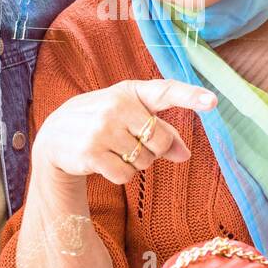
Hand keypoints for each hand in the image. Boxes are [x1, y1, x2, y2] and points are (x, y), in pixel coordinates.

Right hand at [33, 79, 216, 187]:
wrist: (54, 136)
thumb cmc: (102, 122)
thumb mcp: (129, 117)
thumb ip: (161, 131)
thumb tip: (186, 154)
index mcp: (130, 91)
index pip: (165, 91)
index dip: (191, 96)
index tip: (213, 102)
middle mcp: (116, 106)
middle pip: (161, 140)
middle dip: (153, 149)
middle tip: (130, 142)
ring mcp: (102, 129)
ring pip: (145, 161)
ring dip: (135, 163)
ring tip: (112, 149)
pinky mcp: (91, 153)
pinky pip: (126, 175)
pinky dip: (120, 175)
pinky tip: (104, 162)